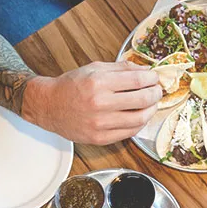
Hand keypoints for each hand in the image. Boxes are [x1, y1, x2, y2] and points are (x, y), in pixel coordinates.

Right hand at [22, 61, 161, 144]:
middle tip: (157, 91)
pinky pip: (129, 132)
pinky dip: (139, 124)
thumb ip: (120, 69)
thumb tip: (145, 71)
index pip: (137, 80)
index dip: (151, 79)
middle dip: (155, 93)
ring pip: (139, 119)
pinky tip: (140, 116)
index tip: (154, 78)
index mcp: (98, 83)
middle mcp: (100, 103)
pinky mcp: (100, 138)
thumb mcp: (94, 69)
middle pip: (142, 99)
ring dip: (151, 110)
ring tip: (151, 104)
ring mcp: (100, 123)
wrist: (49, 106)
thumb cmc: (71, 86)